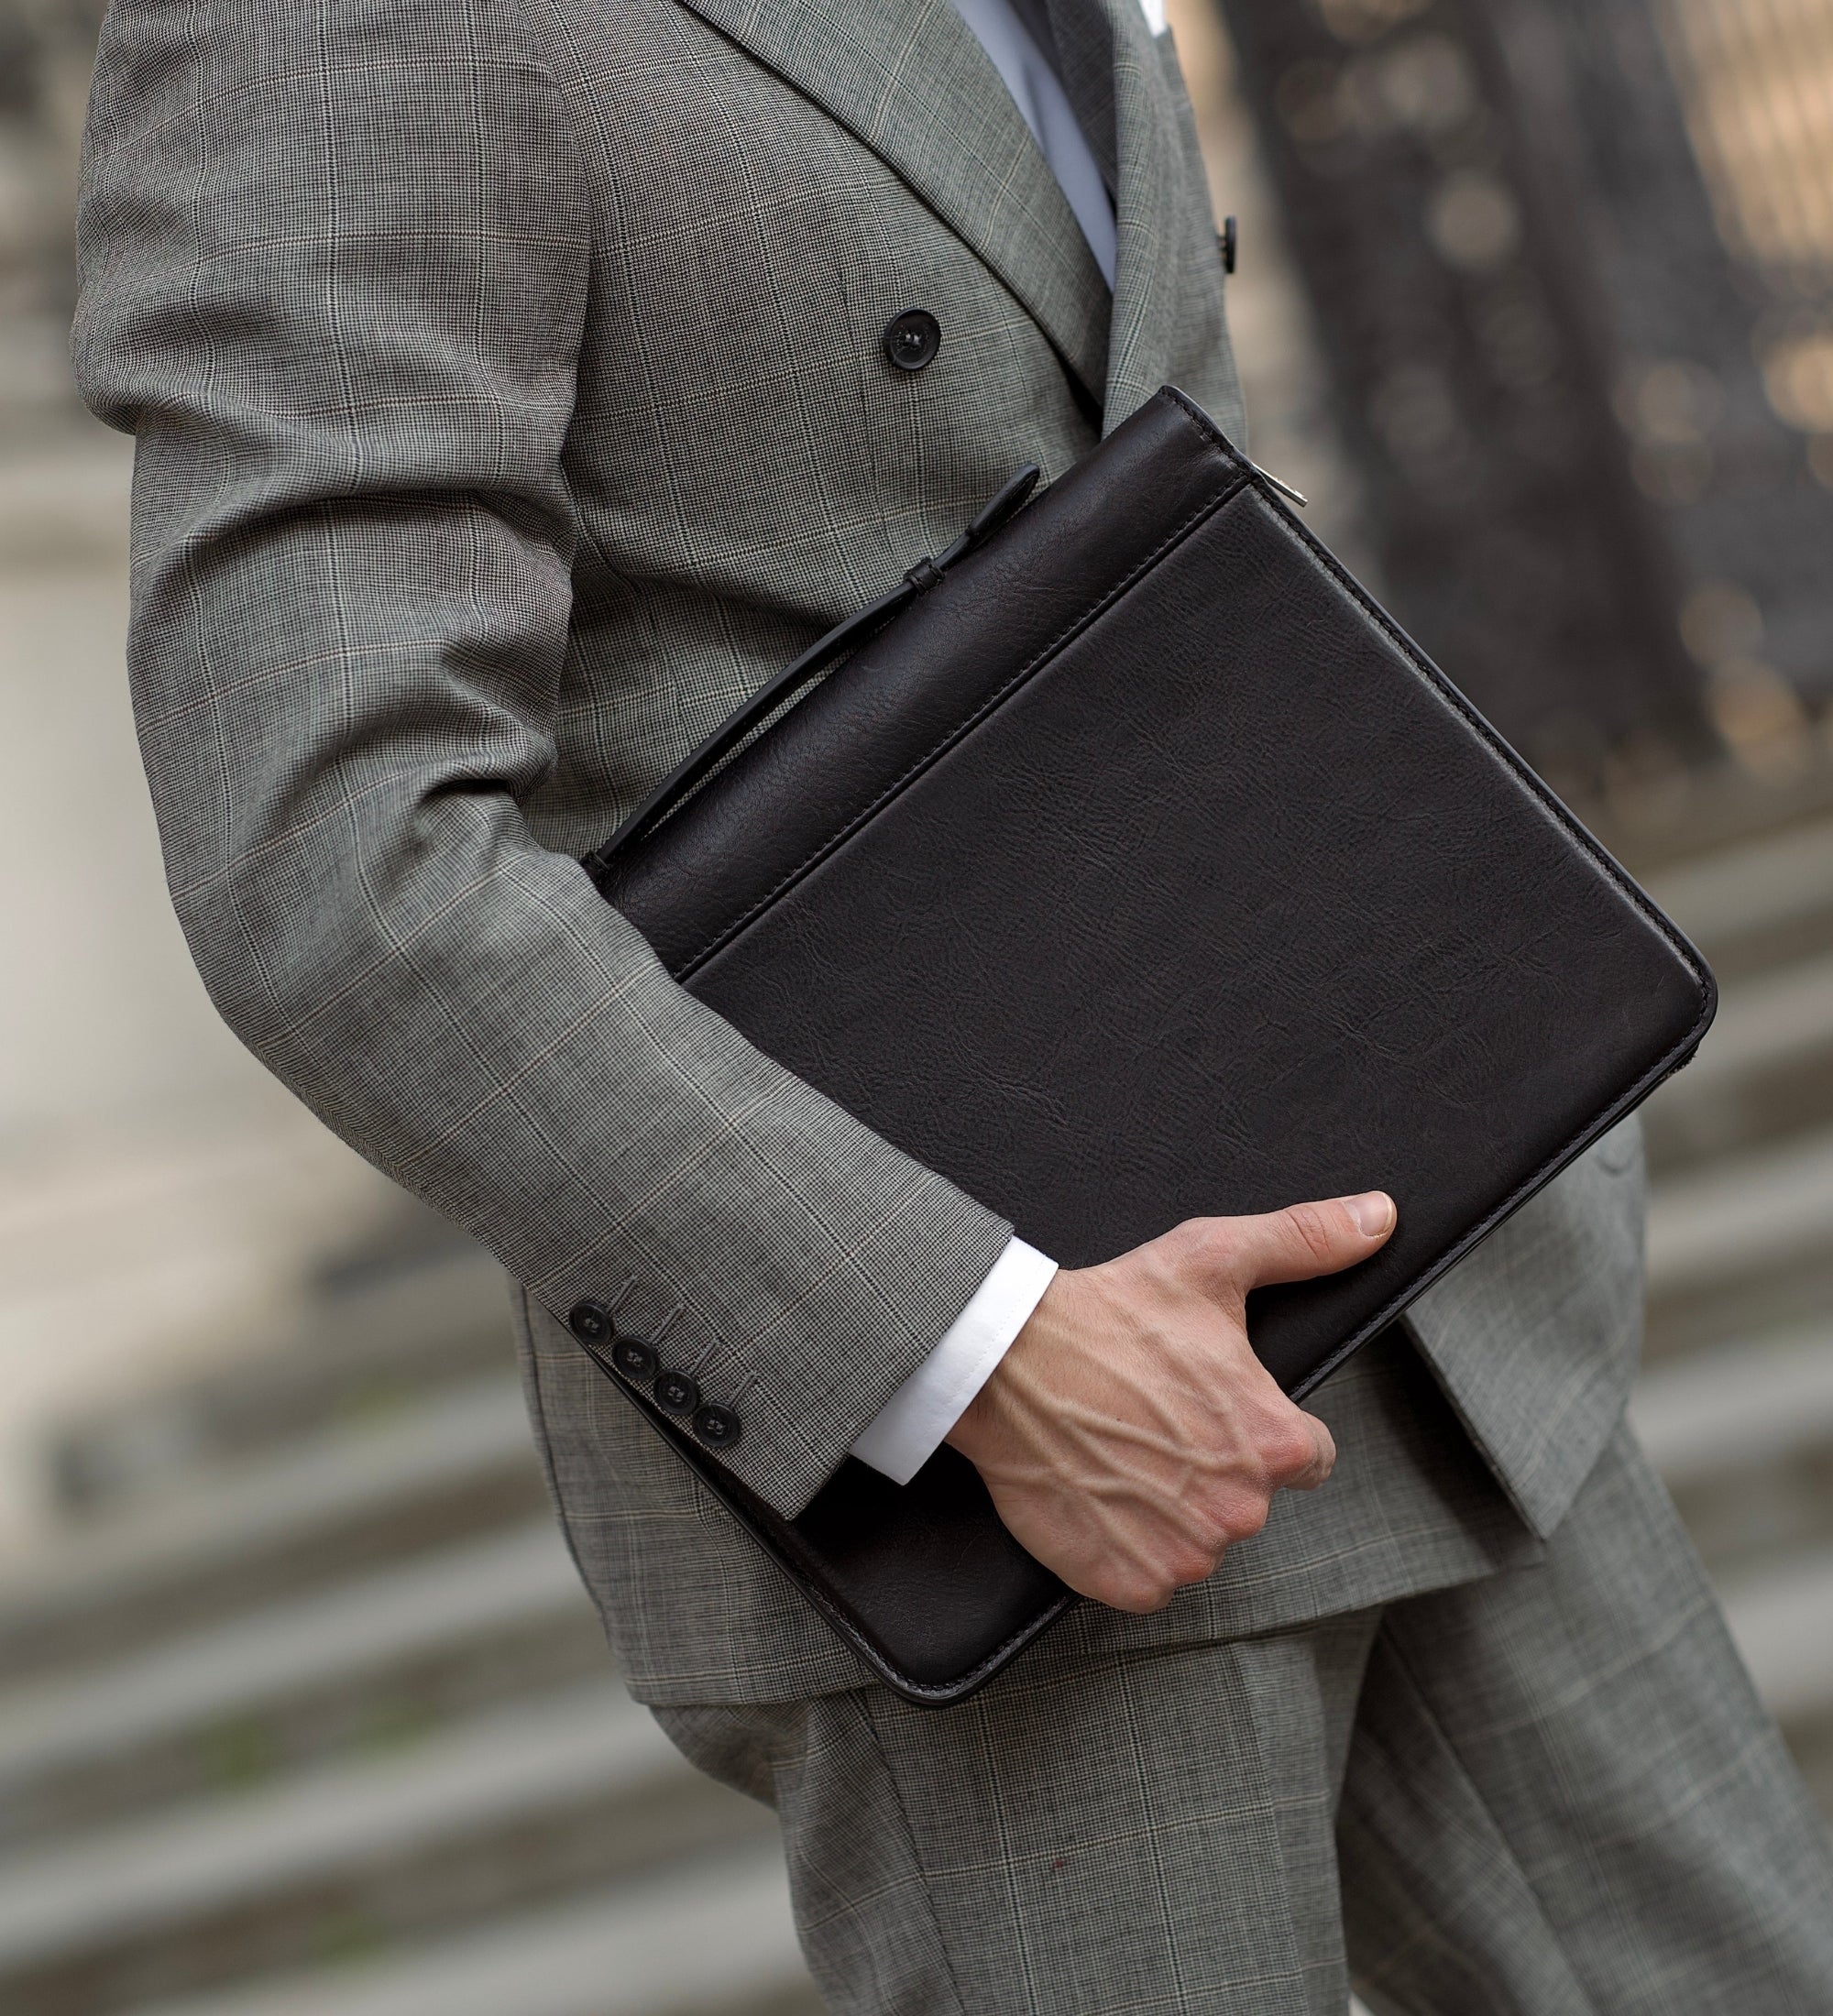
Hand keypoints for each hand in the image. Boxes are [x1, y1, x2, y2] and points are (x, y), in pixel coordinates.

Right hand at [945, 1194, 1396, 1612]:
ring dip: (1169, 1510)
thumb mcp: (1213, 1259)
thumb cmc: (1108, 1311)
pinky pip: (1147, 1579)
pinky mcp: (1124, 1581)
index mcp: (1273, 1441)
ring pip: (1198, 1542)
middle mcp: (1238, 1510)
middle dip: (1212, 1468)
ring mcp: (1180, 1553)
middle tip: (1155, 1420)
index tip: (1213, 1405)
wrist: (1003, 1359)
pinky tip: (1100, 1491)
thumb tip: (1379, 1218)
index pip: (1308, 1457)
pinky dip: (1125, 1547)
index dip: (1262, 1428)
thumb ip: (1306, 1242)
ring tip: (1121, 1451)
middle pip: (1248, 1501)